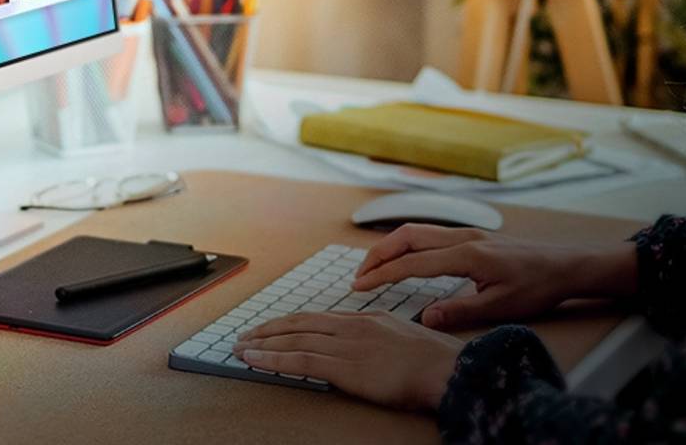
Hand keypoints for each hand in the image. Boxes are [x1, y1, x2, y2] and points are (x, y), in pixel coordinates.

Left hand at [234, 311, 461, 410]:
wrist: (444, 369)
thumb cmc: (432, 361)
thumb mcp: (402, 338)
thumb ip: (378, 339)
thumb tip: (364, 349)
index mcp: (366, 318)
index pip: (318, 317)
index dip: (289, 322)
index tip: (271, 327)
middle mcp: (352, 326)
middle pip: (300, 323)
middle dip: (268, 329)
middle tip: (245, 335)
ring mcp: (346, 344)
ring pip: (294, 339)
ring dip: (263, 343)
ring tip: (241, 348)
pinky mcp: (344, 366)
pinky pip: (299, 360)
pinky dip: (272, 358)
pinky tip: (255, 359)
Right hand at [352, 224, 637, 329]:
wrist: (566, 265)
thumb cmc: (537, 287)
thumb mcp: (500, 307)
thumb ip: (459, 311)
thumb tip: (423, 317)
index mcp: (466, 255)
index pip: (412, 262)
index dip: (382, 274)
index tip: (359, 286)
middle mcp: (463, 238)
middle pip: (408, 236)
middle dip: (378, 253)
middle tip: (358, 275)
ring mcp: (468, 234)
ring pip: (419, 231)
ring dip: (392, 246)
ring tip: (374, 267)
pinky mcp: (474, 237)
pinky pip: (432, 234)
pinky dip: (410, 243)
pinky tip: (406, 258)